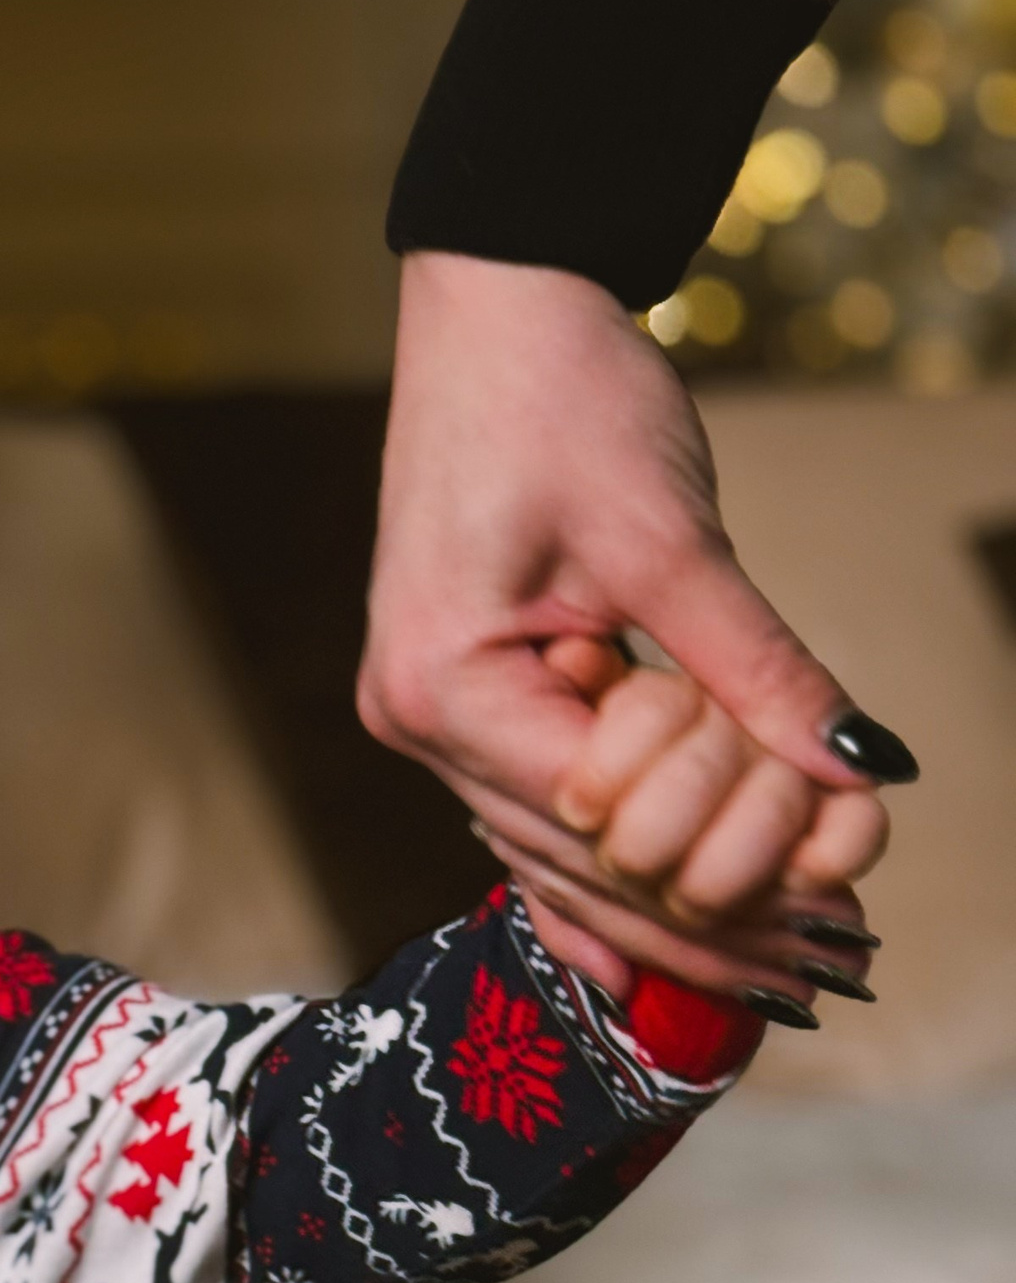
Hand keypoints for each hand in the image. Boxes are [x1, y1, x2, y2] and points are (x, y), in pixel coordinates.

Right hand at [363, 255, 911, 998]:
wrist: (496, 302)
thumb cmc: (560, 396)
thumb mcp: (672, 540)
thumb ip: (757, 668)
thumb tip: (866, 769)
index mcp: (444, 689)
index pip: (599, 824)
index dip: (720, 878)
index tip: (827, 923)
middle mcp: (417, 720)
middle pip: (575, 863)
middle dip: (702, 921)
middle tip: (823, 980)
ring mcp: (432, 711)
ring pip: (557, 849)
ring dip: (666, 901)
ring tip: (778, 967)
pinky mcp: (463, 687)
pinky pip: (539, 806)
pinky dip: (609, 862)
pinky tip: (648, 943)